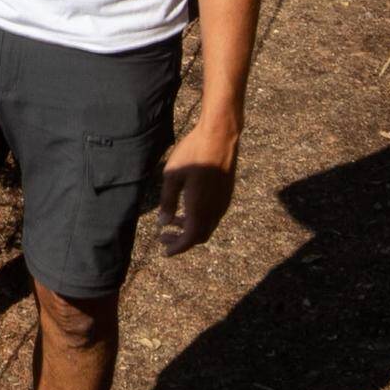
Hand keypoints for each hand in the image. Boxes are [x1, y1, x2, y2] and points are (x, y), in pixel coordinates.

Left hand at [155, 130, 238, 252]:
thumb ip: (168, 202)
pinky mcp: (226, 194)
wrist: (219, 136)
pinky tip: (187, 207)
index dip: (177, 248)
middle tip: (164, 237)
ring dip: (190, 228)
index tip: (165, 252)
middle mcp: (214, 210)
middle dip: (181, 241)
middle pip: (199, 236)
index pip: (189, 240)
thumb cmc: (193, 153)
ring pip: (207, 226)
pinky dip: (199, 219)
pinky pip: (213, 216)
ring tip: (172, 220)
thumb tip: (163, 224)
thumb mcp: (172, 176)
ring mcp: (223, 202)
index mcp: (200, 209)